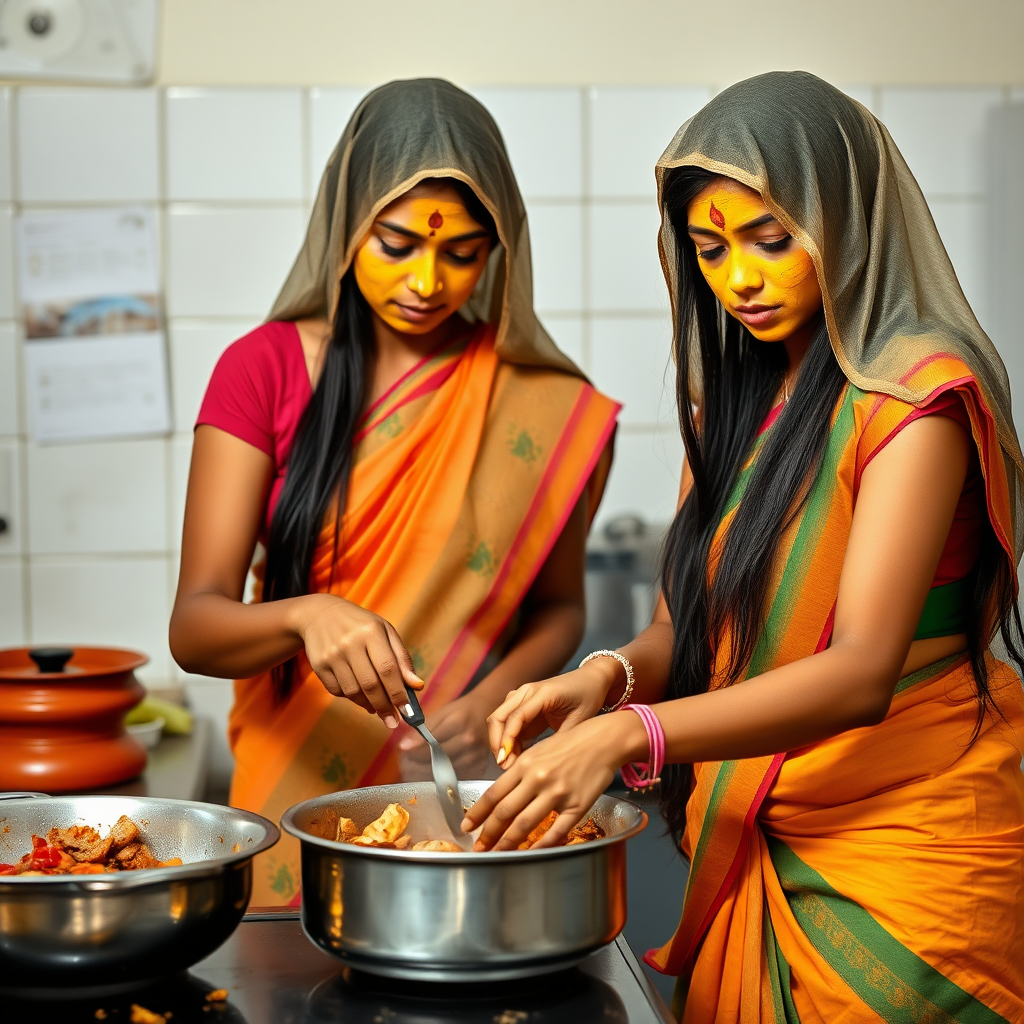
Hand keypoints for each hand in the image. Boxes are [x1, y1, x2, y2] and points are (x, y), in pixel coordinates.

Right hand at [294, 594, 422, 728]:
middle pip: (370, 684)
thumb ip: (401, 658)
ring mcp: (332, 655)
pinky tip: (359, 694)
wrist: (319, 615)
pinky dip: (351, 698)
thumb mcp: (385, 631)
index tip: (407, 711)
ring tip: (378, 708)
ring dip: (368, 705)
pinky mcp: (319, 665)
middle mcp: (350, 643)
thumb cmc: (360, 625)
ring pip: (353, 691)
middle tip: (393, 721)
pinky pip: (337, 691)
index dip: (398, 693)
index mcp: (371, 632)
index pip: (388, 669)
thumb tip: (416, 685)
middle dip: (385, 706)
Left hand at [397, 691, 494, 780]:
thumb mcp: (441, 713)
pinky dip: (442, 778)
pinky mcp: (480, 768)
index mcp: (457, 723)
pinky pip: (455, 778)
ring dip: (427, 774)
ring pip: (445, 773)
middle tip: (405, 764)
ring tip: (415, 769)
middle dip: (417, 765)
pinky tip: (433, 772)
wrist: (487, 714)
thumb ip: (422, 729)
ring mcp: (476, 756)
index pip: (430, 744)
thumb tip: (403, 747)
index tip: (403, 753)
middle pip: (437, 761)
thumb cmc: (461, 712)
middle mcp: (469, 741)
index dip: (413, 751)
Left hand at [462, 711, 647, 850]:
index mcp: (526, 764)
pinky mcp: (577, 805)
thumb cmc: (570, 744)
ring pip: (525, 824)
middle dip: (488, 834)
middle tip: (478, 847)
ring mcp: (558, 793)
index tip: (466, 826)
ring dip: (508, 843)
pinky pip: (557, 831)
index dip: (477, 813)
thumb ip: (520, 771)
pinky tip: (532, 853)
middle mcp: (538, 778)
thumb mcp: (539, 750)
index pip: (493, 793)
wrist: (603, 740)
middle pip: (505, 812)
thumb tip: (501, 794)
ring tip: (498, 854)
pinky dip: (542, 845)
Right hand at [487, 660, 619, 769]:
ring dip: (500, 742)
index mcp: (543, 693)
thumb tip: (541, 764)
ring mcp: (522, 696)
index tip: (505, 761)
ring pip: (499, 719)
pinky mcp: (523, 704)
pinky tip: (515, 756)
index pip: (516, 717)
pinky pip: (508, 722)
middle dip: (496, 742)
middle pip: (498, 716)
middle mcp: (527, 691)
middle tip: (504, 765)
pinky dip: (507, 739)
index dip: (507, 740)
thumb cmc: (588, 697)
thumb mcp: (579, 720)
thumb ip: (560, 739)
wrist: (591, 679)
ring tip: (509, 765)